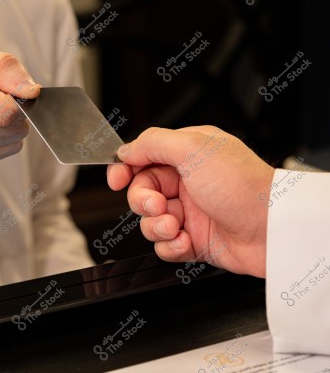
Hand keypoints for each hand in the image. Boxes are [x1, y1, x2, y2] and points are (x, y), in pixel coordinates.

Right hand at [0, 41, 39, 169]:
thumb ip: (4, 67)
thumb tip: (30, 91)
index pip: (4, 111)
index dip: (17, 99)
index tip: (6, 88)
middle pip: (9, 129)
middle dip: (14, 110)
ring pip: (11, 142)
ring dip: (7, 124)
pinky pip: (4, 151)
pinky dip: (1, 136)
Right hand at [107, 126, 274, 277]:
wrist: (272, 231)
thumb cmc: (243, 186)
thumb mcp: (194, 148)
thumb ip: (153, 143)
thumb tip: (126, 150)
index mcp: (187, 154)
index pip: (143, 158)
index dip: (125, 169)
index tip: (117, 180)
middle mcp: (187, 182)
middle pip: (141, 192)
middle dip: (143, 201)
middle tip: (159, 206)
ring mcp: (189, 212)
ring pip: (148, 221)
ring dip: (156, 226)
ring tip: (175, 227)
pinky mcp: (193, 240)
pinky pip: (163, 245)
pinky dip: (170, 246)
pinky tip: (186, 242)